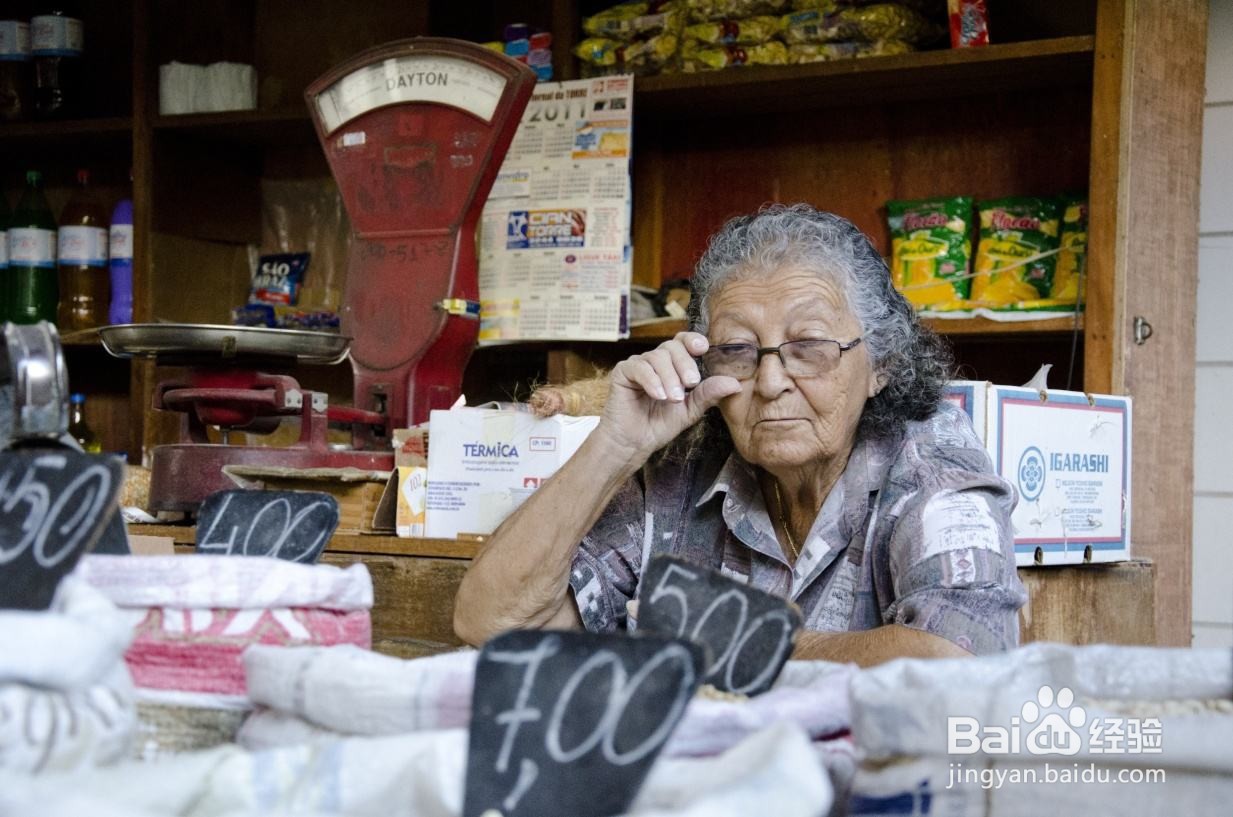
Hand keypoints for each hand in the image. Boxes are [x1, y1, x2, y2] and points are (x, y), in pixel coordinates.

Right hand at [597, 332, 741, 457]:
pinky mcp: (622, 372)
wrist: (634, 443)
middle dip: (685, 365)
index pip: (683, 342)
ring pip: (657, 357)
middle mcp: (655, 361)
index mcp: (672, 364)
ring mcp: (638, 364)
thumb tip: (735, 384)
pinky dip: (651, 380)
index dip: (693, 340)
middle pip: (672, 347)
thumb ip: (708, 394)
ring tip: (673, 399)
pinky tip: (658, 395)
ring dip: (669, 378)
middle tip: (691, 385)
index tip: (702, 349)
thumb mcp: (690, 410)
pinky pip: (639, 367)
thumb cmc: (659, 425)